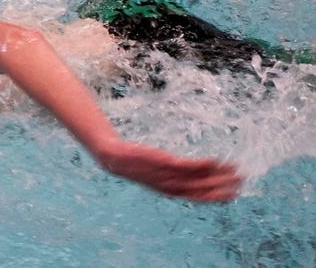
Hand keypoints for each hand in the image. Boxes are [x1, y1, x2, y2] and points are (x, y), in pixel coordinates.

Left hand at [98, 141, 241, 201]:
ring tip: (234, 170)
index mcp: (170, 191)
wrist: (115, 159)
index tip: (234, 195)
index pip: (198, 198)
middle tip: (241, 182)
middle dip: (222, 188)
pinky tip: (215, 160)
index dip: (216, 198)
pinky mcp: (164, 162)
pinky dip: (201, 166)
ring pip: (197, 179)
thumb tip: (191, 172)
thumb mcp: (158, 173)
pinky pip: (186, 166)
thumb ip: (175, 175)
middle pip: (201, 190)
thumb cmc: (138, 165)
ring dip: (217, 176)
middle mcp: (171, 187)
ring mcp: (168, 175)